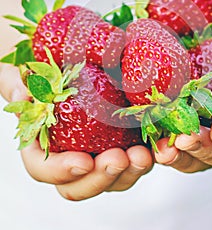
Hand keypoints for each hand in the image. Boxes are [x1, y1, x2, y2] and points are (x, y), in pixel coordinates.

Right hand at [0, 63, 152, 200]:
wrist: (69, 64)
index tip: (82, 161)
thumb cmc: (44, 73)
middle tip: (118, 158)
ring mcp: (98, 152)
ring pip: (113, 179)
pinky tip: (157, 147)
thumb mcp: (23, 72)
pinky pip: (135, 160)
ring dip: (129, 172)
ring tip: (142, 155)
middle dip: (101, 178)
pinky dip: (148, 158)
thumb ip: (16, 82)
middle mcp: (70, 155)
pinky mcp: (122, 142)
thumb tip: (23, 92)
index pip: (43, 169)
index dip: (61, 171)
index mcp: (41, 145)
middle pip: (80, 185)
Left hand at [154, 8, 211, 171]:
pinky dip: (166, 147)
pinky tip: (151, 143)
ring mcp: (211, 129)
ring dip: (183, 157)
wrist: (209, 27)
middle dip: (207, 149)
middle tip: (185, 141)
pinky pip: (179, 146)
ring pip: (202, 156)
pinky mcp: (187, 125)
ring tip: (164, 151)